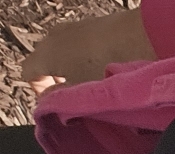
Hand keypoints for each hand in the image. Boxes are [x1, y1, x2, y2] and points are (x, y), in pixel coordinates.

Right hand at [22, 8, 155, 93]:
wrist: (143, 37)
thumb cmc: (109, 66)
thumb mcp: (81, 92)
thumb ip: (60, 101)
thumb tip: (50, 104)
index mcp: (45, 54)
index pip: (28, 73)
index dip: (38, 92)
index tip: (55, 104)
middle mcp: (54, 37)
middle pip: (45, 62)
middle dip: (57, 82)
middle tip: (76, 98)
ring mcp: (73, 28)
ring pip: (65, 54)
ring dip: (75, 70)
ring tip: (95, 87)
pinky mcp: (93, 25)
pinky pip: (83, 46)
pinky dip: (90, 59)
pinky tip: (109, 72)